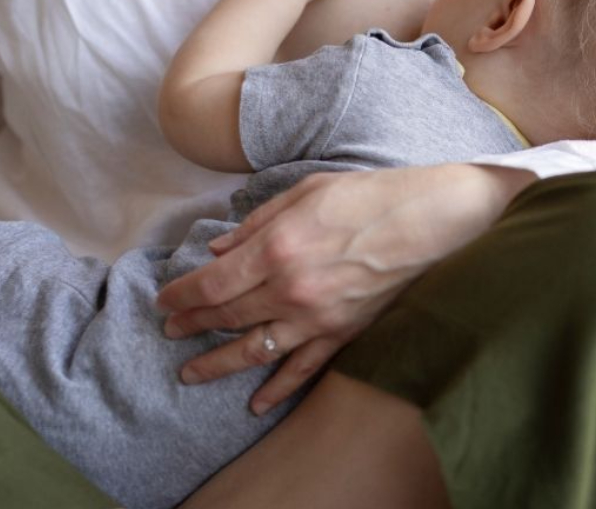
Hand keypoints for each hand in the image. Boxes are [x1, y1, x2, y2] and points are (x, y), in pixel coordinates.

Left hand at [155, 164, 535, 414]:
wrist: (430, 220)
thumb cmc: (371, 196)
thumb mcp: (307, 191)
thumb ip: (258, 222)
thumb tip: (219, 250)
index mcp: (278, 247)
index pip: (212, 284)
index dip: (182, 295)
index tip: (164, 300)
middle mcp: (291, 288)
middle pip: (226, 316)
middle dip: (192, 325)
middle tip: (171, 331)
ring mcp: (318, 316)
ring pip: (255, 349)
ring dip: (217, 364)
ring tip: (190, 373)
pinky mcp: (345, 332)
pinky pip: (304, 369)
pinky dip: (278, 388)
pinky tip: (256, 403)